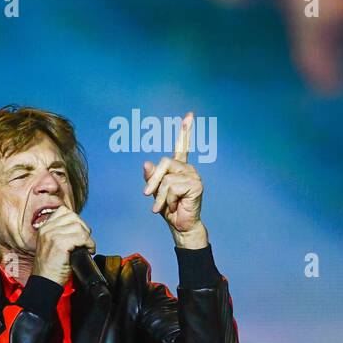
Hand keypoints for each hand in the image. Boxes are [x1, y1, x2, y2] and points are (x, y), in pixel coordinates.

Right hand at [32, 206, 94, 285]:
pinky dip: (89, 244)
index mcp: (44, 228)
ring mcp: (52, 236)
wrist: (44, 283)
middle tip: (85, 241)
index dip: (76, 220)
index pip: (64, 211)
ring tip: (86, 247)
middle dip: (84, 228)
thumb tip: (79, 228)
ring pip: (79, 226)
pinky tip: (88, 251)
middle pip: (73, 217)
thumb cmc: (50, 268)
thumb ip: (60, 234)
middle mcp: (47, 229)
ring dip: (87, 237)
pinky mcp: (60, 244)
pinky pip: (82, 237)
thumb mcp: (50, 245)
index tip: (79, 233)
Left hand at [143, 112, 207, 248]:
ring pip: (166, 178)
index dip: (185, 131)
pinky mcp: (196, 184)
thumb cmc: (169, 210)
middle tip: (147, 196)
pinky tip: (174, 207)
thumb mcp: (155, 192)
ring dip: (159, 195)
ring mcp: (193, 176)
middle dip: (153, 181)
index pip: (182, 146)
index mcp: (179, 168)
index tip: (189, 115)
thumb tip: (146, 163)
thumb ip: (151, 178)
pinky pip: (171, 187)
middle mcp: (188, 168)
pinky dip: (166, 200)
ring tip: (163, 207)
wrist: (181, 227)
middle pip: (164, 162)